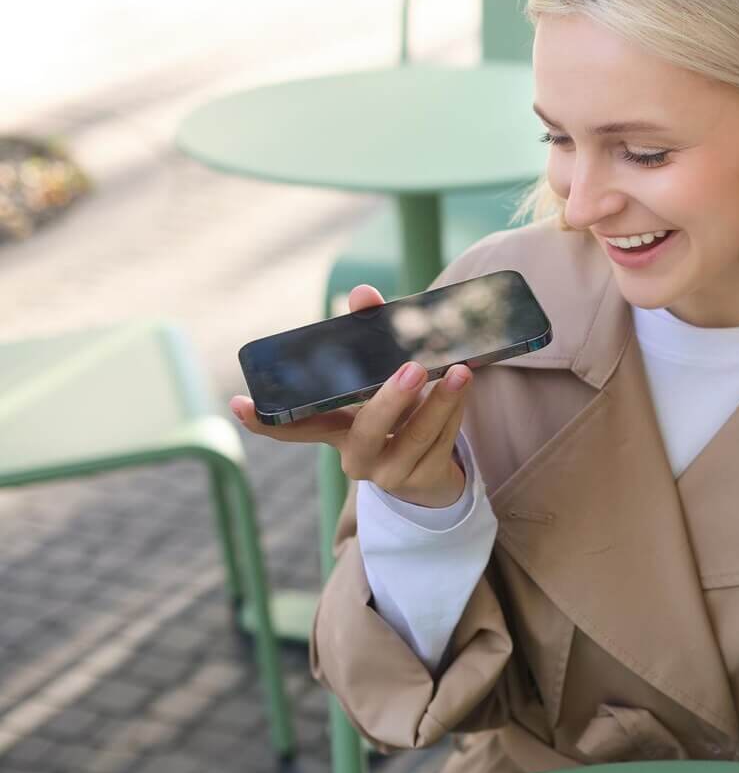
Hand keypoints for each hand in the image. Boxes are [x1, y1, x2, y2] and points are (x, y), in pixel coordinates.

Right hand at [229, 284, 473, 506]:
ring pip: (415, 437)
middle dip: (390, 399)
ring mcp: (388, 473)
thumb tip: (362, 293)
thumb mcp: (380, 376)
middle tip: (411, 367)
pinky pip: (442, 442)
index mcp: (335, 429)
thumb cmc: (397, 413)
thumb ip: (370, 334)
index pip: (291, 429)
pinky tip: (464, 386)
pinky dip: (455, 411)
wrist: (430, 471)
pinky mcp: (422, 480)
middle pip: (365, 431)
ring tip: (460, 371)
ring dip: (440, 402)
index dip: (264, 419)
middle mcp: (354, 455)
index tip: (239, 402)